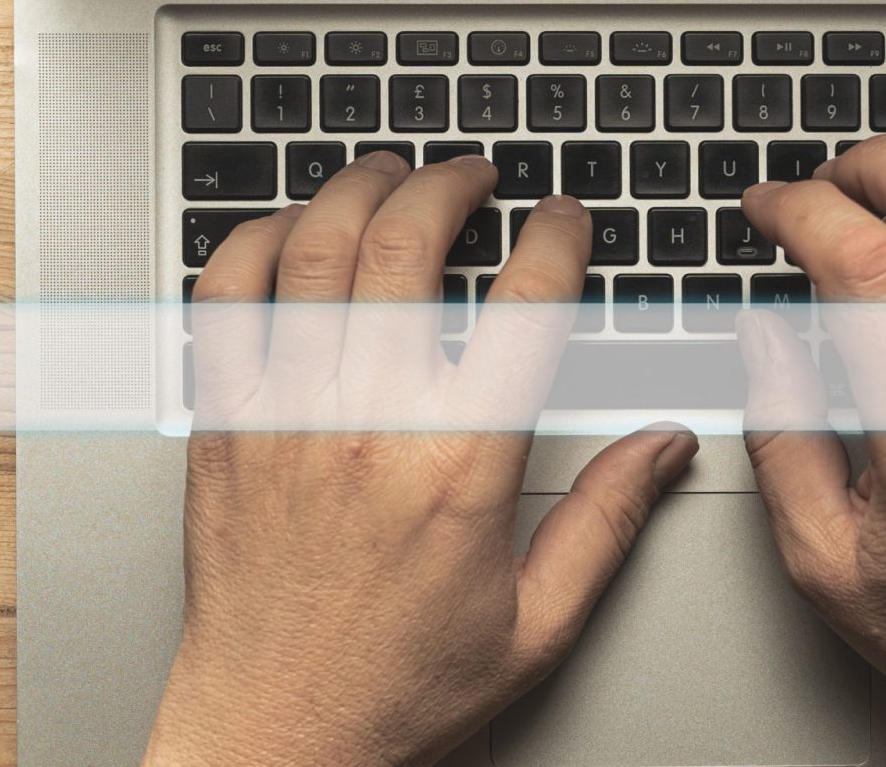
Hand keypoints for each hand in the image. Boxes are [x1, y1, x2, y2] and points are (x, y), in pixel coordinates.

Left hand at [145, 152, 698, 765]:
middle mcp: (367, 427)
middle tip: (474, 176)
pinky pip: (223, 300)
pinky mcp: (220, 429)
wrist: (276, 737)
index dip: (555, 238)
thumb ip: (608, 520)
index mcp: (459, 468)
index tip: (564, 218)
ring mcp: (283, 418)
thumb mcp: (538, 622)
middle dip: (451, 185)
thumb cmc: (396, 689)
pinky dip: (253, 241)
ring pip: (313, 251)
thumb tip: (664, 445)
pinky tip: (286, 231)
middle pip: (408, 247)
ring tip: (389, 175)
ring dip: (356, 190)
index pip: (524, 307)